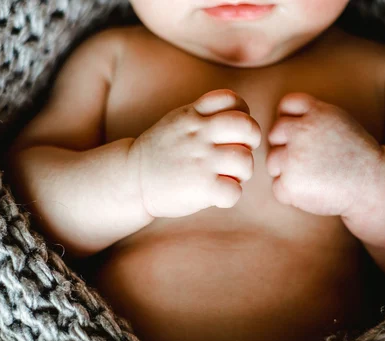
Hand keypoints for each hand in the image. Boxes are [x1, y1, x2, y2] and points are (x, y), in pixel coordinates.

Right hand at [129, 89, 261, 217]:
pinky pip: (234, 191)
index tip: (234, 130)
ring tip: (228, 177)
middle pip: (246, 126)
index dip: (242, 113)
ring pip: (245, 160)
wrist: (132, 179)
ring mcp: (201, 161)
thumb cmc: (161, 153)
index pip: (233, 100)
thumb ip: (204, 114)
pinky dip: (231, 196)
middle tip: (241, 152)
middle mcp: (199, 135)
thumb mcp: (178, 121)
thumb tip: (241, 117)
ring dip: (243, 172)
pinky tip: (218, 195)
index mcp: (194, 115)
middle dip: (252, 140)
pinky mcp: (201, 187)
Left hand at [266, 93, 382, 216]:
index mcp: (316, 112)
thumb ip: (312, 115)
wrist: (373, 184)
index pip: (287, 104)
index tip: (305, 135)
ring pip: (272, 161)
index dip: (291, 119)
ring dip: (287, 170)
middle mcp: (302, 131)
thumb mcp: (339, 122)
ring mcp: (293, 158)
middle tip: (311, 160)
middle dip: (287, 146)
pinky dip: (291, 192)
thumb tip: (280, 119)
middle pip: (275, 133)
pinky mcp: (290, 183)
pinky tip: (312, 190)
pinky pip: (277, 187)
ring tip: (313, 176)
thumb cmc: (355, 155)